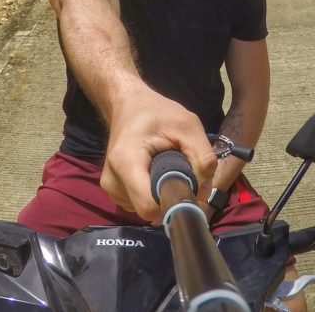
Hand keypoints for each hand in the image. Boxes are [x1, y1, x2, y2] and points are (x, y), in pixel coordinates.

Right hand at [101, 86, 216, 220]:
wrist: (128, 105)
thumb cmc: (156, 112)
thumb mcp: (188, 124)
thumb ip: (202, 155)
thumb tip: (204, 193)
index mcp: (126, 161)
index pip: (148, 206)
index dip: (172, 204)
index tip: (189, 192)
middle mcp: (112, 180)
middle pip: (148, 210)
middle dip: (170, 198)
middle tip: (182, 174)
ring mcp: (111, 188)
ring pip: (145, 209)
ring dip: (161, 195)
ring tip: (166, 167)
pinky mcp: (113, 191)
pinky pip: (139, 204)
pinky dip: (151, 194)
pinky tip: (154, 173)